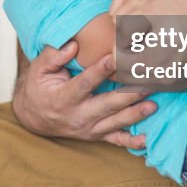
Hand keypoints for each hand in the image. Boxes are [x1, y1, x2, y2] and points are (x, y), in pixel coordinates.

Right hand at [12, 40, 155, 148]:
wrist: (33, 117)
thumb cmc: (38, 88)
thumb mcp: (39, 69)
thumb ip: (54, 55)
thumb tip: (74, 45)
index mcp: (64, 98)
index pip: (84, 84)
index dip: (99, 72)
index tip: (115, 59)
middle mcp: (78, 116)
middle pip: (107, 105)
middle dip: (129, 95)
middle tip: (148, 83)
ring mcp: (88, 128)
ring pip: (115, 122)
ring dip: (135, 114)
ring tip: (153, 105)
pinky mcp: (95, 135)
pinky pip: (115, 141)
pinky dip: (131, 142)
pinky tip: (147, 139)